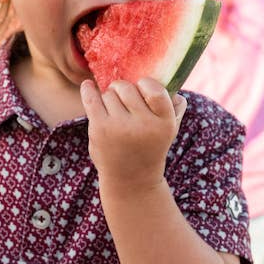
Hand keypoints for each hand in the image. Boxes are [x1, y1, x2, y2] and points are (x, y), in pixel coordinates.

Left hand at [80, 78, 186, 193]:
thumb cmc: (150, 147)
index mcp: (165, 122)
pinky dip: (88, 90)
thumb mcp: (169, 129)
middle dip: (123, 91)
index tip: (141, 88)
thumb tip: (172, 86)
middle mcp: (144, 125)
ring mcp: (120, 127)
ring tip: (114, 114)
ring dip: (109, 100)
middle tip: (124, 104)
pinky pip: (91, 99)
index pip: (154, 89)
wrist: (131, 179)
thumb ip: (175, 107)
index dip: (145, 84)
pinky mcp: (100, 129)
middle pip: (127, 88)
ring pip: (109, 94)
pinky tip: (88, 86)